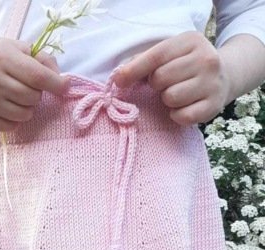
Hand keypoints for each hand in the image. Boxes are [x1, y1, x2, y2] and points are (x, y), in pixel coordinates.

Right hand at [0, 37, 70, 131]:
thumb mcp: (14, 48)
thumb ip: (40, 59)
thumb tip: (60, 79)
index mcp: (1, 57)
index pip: (37, 76)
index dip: (56, 83)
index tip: (65, 86)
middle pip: (33, 97)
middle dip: (37, 94)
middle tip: (27, 87)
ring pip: (25, 114)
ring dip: (27, 107)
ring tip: (17, 96)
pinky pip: (12, 126)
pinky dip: (15, 119)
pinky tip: (7, 106)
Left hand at [113, 31, 232, 125]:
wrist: (224, 78)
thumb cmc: (186, 67)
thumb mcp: (170, 54)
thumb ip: (144, 61)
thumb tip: (119, 77)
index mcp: (191, 41)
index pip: (156, 57)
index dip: (134, 70)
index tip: (119, 81)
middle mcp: (206, 59)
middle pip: (161, 78)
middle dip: (157, 85)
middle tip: (166, 84)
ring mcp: (212, 83)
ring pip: (171, 98)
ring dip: (167, 100)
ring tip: (177, 94)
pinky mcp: (214, 105)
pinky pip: (182, 116)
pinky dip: (177, 115)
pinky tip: (183, 107)